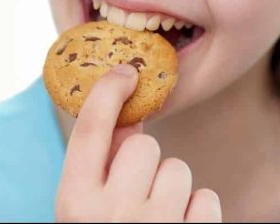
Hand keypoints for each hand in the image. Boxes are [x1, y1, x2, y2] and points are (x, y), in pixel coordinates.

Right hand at [55, 64, 221, 221]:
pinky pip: (206, 198)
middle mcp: (112, 214)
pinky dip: (196, 211)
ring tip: (156, 219)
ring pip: (178, 169)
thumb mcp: (85, 210)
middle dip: (145, 160)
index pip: (90, 129)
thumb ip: (98, 169)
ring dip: (172, 189)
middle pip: (144, 145)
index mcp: (74, 204)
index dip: (108, 92)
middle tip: (137, 195)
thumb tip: (127, 119)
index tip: (126, 71)